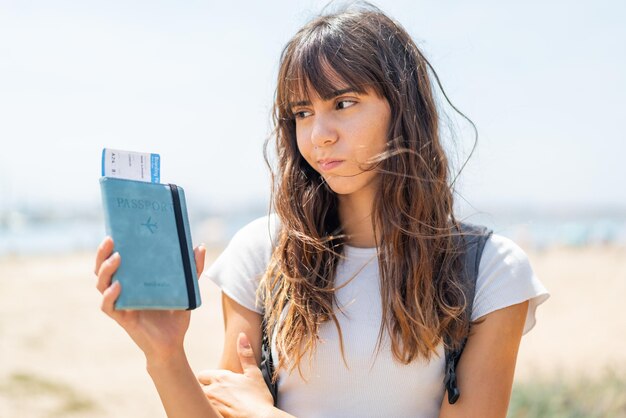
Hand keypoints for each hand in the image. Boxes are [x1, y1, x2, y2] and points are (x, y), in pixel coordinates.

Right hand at [94, 236, 205, 362]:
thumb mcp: (186, 288)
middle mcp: (122, 289)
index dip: (111, 246)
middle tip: (111, 238)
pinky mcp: (122, 318)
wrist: (173, 343)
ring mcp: (120, 303)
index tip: (116, 229)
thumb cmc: (175, 313)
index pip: (116, 259)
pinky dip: (111, 296)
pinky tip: (118, 286)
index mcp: (134, 279)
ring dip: (106, 270)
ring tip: (117, 258)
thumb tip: (199, 246)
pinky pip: (108, 306)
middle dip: (103, 253)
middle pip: (102, 269)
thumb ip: (192, 269)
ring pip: (101, 285)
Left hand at [197, 333, 273, 417]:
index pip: (202, 375)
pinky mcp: (212, 416)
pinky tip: (218, 413)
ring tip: (215, 404)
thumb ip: (246, 354)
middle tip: (214, 395)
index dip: (207, 379)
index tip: (215, 384)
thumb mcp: (254, 373)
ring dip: (204, 401)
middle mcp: (212, 390)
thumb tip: (241, 335)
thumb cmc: (259, 398)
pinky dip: (207, 411)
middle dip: (203, 390)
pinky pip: (202, 411)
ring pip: (198, 400)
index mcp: (221, 377)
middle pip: (197, 388)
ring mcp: (210, 405)